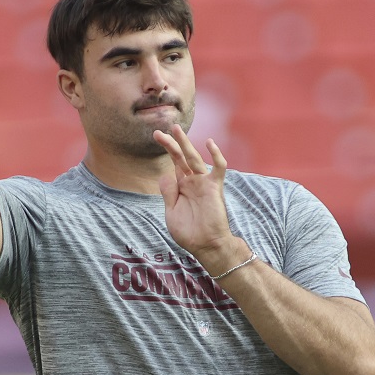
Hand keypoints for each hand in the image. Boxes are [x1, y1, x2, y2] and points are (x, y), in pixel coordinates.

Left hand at [152, 125, 235, 260]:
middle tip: (159, 130)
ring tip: (176, 129)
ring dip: (185, 144)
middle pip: (181, 157)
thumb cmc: (189, 233)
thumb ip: (168, 193)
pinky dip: (216, 156)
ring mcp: (204, 183)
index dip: (167, 148)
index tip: (156, 135)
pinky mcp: (215, 187)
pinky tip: (210, 143)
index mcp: (182, 186)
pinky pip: (218, 168)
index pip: (174, 162)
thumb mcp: (171, 213)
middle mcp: (193, 181)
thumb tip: (165, 174)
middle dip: (172, 143)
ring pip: (194, 158)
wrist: (206, 246)